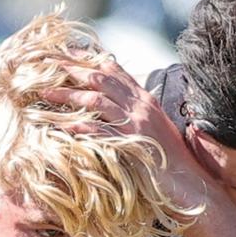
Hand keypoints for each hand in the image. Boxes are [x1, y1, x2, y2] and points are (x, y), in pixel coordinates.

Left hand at [41, 58, 215, 212]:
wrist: (191, 183)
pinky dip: (80, 126)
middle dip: (71, 69)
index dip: (87, 59)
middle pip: (100, 78)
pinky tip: (62, 126)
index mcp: (145, 99)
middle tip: (44, 65)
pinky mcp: (133, 144)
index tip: (63, 53)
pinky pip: (101, 130)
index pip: (113, 70)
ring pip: (96, 100)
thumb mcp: (154, 129)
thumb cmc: (171, 160)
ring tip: (44, 93)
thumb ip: (135, 114)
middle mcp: (141, 105)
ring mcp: (137, 123)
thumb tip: (113, 107)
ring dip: (68, 95)